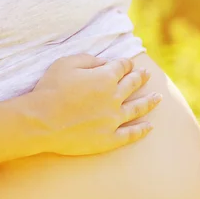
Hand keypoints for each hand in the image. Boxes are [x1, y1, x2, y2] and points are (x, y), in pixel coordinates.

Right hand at [17, 54, 161, 155]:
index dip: (126, 64)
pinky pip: (130, 134)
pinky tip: (149, 127)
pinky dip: (142, 130)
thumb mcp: (66, 63)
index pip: (121, 67)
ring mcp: (114, 120)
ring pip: (137, 109)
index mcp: (106, 77)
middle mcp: (114, 98)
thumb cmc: (50, 90)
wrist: (41, 121)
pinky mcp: (109, 139)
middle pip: (132, 85)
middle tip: (147, 74)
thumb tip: (105, 62)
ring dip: (149, 102)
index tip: (128, 64)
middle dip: (140, 78)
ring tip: (158, 98)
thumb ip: (89, 59)